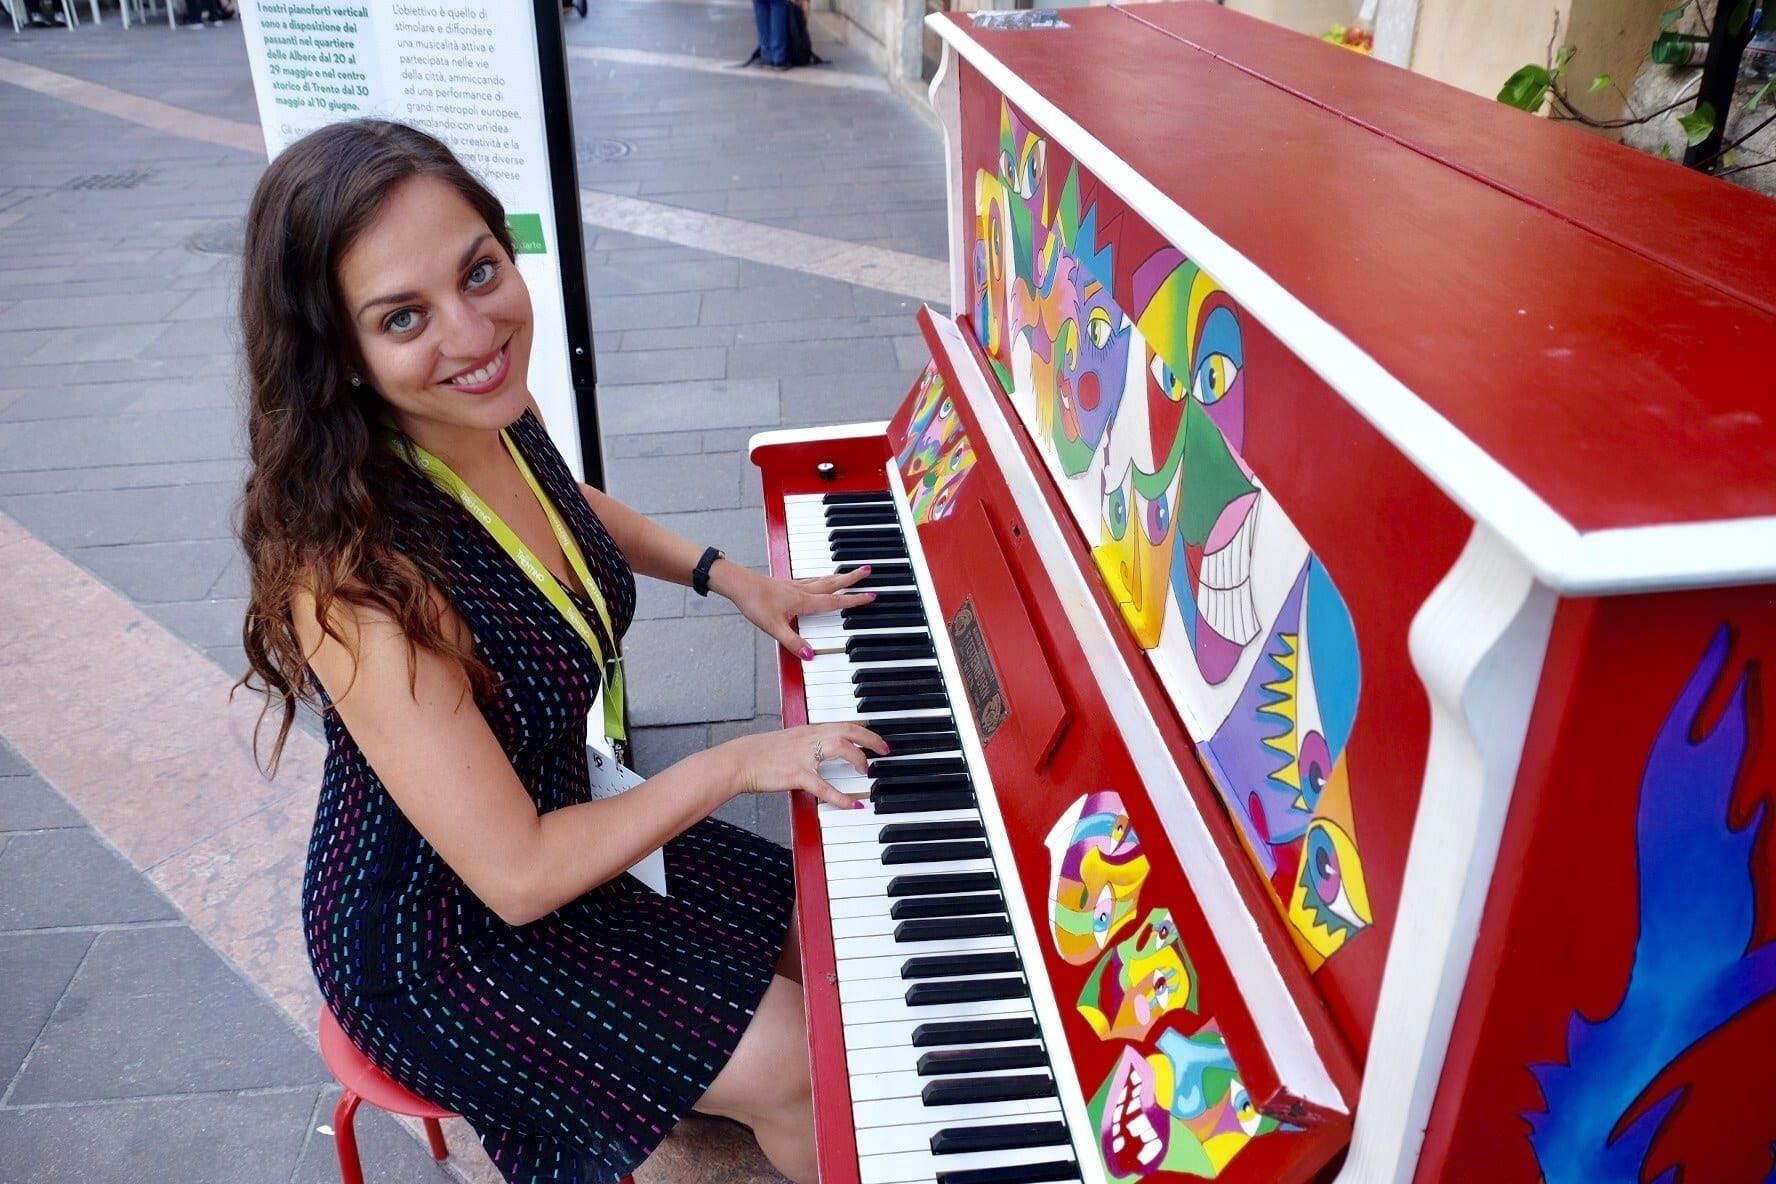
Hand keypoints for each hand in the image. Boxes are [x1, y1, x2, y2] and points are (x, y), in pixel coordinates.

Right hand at [719, 722, 887, 809]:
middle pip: (848, 730)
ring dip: (858, 759)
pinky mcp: (797, 774)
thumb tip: (823, 752)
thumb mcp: (788, 743)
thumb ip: (807, 745)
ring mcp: (804, 755)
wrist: (739, 760)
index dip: (864, 730)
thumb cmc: (760, 754)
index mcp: (808, 730)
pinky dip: (842, 797)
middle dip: (871, 739)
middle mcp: (809, 738)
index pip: (843, 723)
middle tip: (885, 750)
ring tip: (867, 771)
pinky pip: (824, 786)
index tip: (877, 738)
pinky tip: (853, 804)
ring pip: (840, 748)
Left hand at [720, 562, 878, 660]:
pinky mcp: (785, 585)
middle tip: (868, 571)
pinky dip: (821, 578)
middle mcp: (802, 591)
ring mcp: (794, 586)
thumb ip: (793, 642)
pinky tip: (818, 580)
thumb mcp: (773, 627)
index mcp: (803, 601)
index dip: (853, 600)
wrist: (737, 584)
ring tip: (850, 573)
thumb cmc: (754, 602)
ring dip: (838, 577)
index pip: (834, 602)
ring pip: (822, 580)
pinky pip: (810, 580)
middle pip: (833, 584)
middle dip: (851, 579)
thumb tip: (811, 656)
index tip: (871, 595)